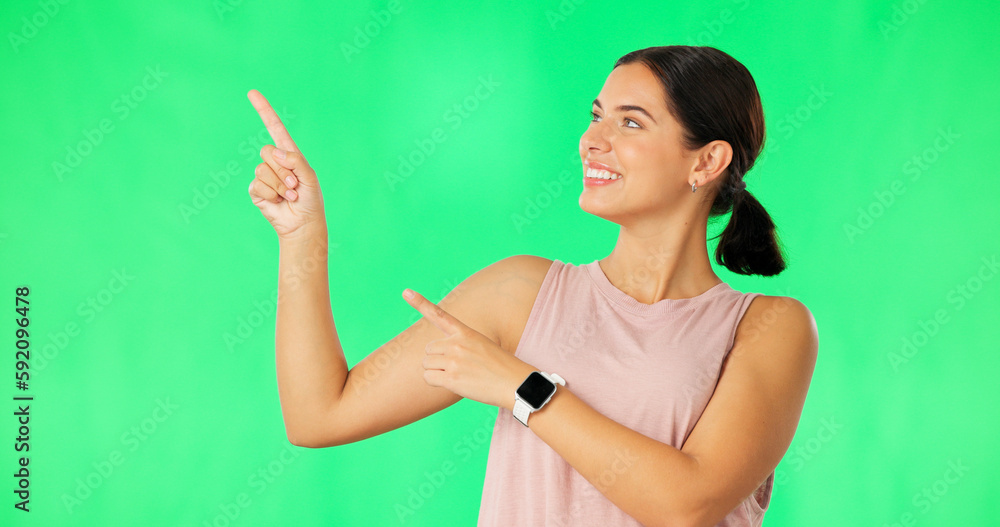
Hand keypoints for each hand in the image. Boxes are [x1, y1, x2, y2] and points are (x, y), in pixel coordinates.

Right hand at [247, 89, 325, 239]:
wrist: (302, 224)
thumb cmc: (310, 200)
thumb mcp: (309, 177)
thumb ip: (295, 161)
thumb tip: (274, 152)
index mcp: (289, 154)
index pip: (275, 128)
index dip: (264, 110)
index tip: (252, 93)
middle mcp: (275, 162)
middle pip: (267, 151)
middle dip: (283, 170)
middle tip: (295, 185)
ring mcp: (264, 176)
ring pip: (262, 169)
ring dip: (279, 184)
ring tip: (290, 195)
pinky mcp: (256, 190)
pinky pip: (257, 184)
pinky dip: (271, 194)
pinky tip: (278, 201)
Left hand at [402, 289, 535, 408]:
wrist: (515, 384)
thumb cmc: (500, 367)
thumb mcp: (482, 346)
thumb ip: (460, 345)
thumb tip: (436, 356)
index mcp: (465, 332)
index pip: (439, 315)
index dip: (420, 303)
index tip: (406, 292)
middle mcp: (457, 343)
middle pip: (428, 349)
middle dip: (436, 360)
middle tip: (457, 367)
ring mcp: (454, 360)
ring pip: (426, 364)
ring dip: (436, 372)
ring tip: (458, 375)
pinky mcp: (452, 378)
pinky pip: (428, 378)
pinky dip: (436, 382)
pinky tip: (454, 384)